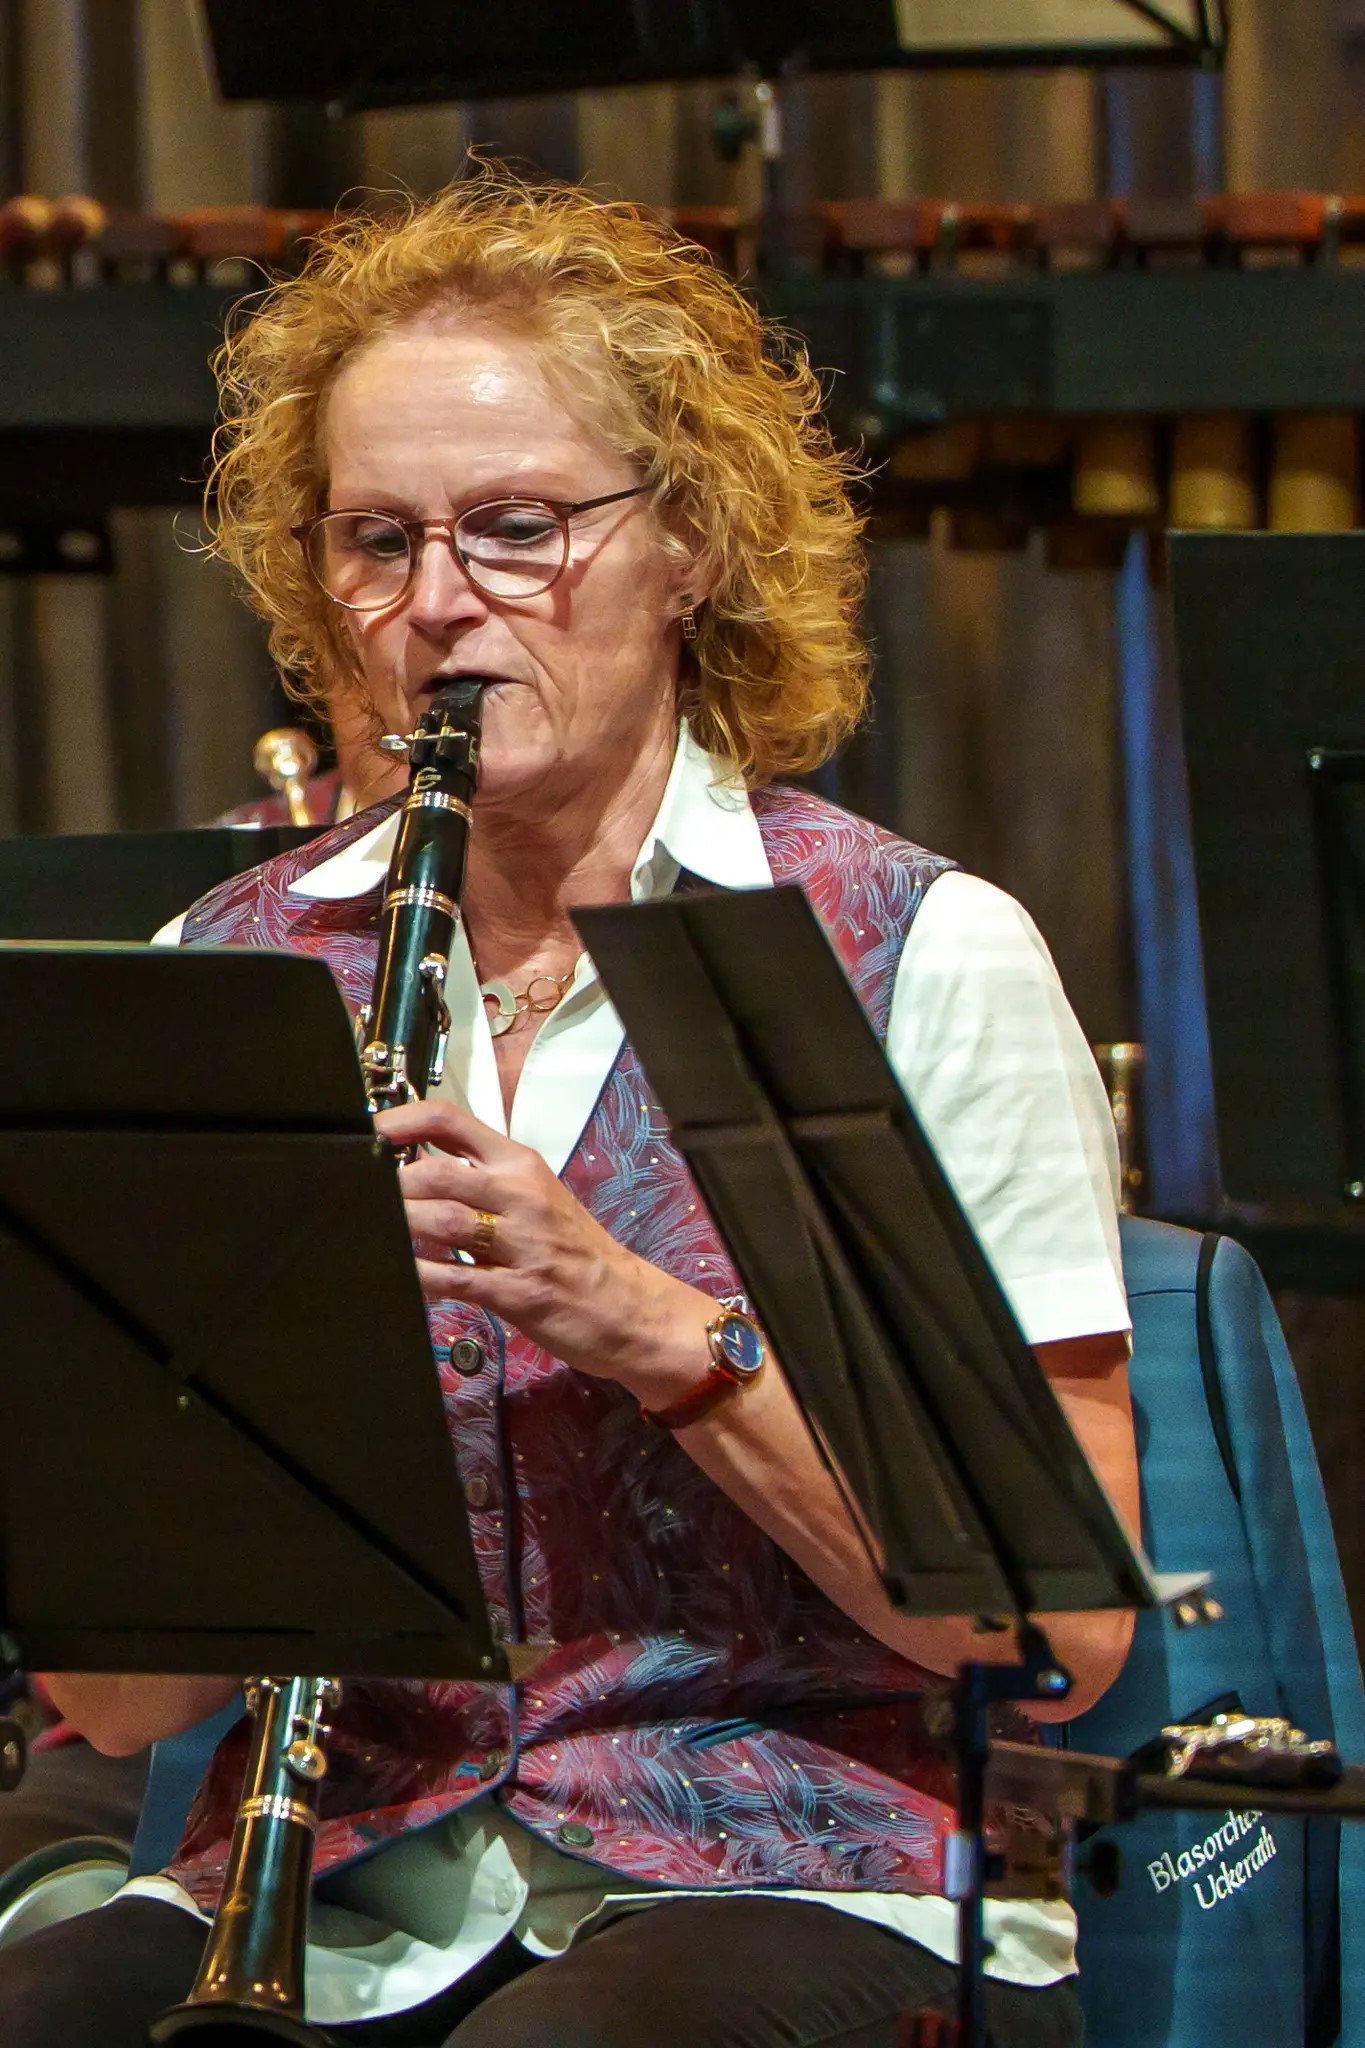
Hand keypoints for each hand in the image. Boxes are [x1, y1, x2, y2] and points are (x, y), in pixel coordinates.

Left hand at [376, 1098, 709, 1389]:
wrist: (628, 1304)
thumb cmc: (578, 1252)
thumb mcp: (534, 1197)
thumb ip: (480, 1181)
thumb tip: (414, 1171)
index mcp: (521, 1164)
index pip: (450, 1121)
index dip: (398, 1122)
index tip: (367, 1135)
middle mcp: (521, 1195)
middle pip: (437, 1172)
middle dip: (392, 1187)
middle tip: (364, 1198)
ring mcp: (522, 1243)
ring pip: (443, 1221)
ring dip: (401, 1228)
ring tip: (376, 1234)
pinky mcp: (519, 1290)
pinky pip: (456, 1279)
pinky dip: (421, 1277)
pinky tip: (402, 1277)